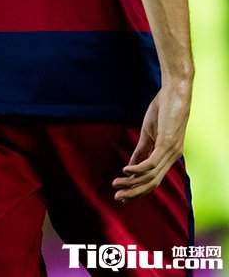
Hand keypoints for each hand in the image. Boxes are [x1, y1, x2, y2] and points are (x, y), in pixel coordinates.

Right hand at [112, 82, 190, 201]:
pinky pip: (151, 163)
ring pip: (152, 177)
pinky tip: (125, 170)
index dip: (138, 189)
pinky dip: (137, 169)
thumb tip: (131, 166)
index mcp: (169, 155)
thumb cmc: (163, 109)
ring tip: (116, 185)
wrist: (175, 93)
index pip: (154, 179)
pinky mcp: (167, 144)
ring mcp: (171, 152)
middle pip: (153, 183)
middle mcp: (173, 157)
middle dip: (134, 192)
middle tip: (117, 197)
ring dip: (132, 183)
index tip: (122, 194)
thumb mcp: (149, 132)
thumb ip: (141, 149)